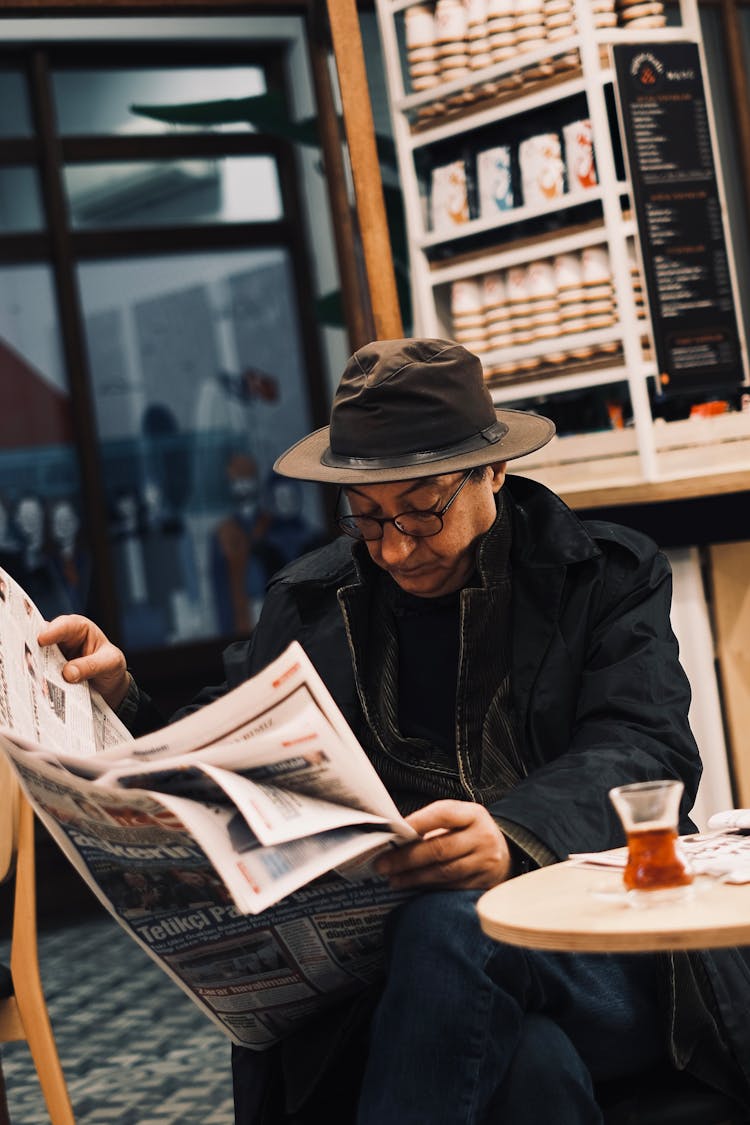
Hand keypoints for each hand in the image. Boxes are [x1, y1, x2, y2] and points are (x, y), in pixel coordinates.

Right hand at [37, 614, 129, 709]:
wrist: (110, 687)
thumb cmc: (111, 667)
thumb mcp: (110, 664)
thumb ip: (91, 666)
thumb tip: (67, 673)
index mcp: (79, 628)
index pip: (65, 625)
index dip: (53, 631)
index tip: (42, 640)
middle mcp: (63, 639)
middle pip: (44, 639)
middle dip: (35, 648)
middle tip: (28, 659)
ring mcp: (53, 655)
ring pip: (38, 656)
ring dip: (34, 665)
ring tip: (30, 675)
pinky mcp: (49, 671)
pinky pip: (40, 672)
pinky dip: (37, 677)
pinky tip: (34, 685)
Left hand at [374, 800, 511, 889]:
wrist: (502, 852)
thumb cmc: (468, 832)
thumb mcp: (458, 818)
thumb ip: (432, 823)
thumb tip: (395, 837)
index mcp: (473, 814)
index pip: (443, 815)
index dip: (416, 823)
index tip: (392, 832)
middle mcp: (483, 837)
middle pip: (440, 849)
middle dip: (407, 858)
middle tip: (382, 864)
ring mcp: (485, 862)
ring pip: (444, 872)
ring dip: (414, 877)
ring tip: (392, 879)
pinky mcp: (483, 883)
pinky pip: (451, 887)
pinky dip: (428, 887)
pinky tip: (412, 886)